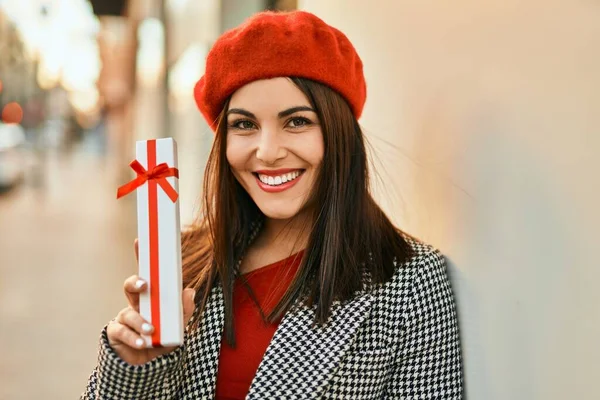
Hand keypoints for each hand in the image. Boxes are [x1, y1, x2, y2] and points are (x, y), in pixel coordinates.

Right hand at [107, 238, 195, 364]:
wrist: (147, 365)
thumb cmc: (162, 339)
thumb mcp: (179, 326)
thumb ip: (185, 310)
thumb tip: (189, 290)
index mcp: (150, 298)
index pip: (147, 275)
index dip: (142, 257)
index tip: (139, 240)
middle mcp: (135, 304)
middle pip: (130, 286)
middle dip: (136, 282)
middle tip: (145, 285)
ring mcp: (124, 318)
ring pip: (128, 312)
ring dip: (140, 321)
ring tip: (152, 330)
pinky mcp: (116, 333)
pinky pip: (122, 331)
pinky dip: (133, 337)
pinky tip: (143, 343)